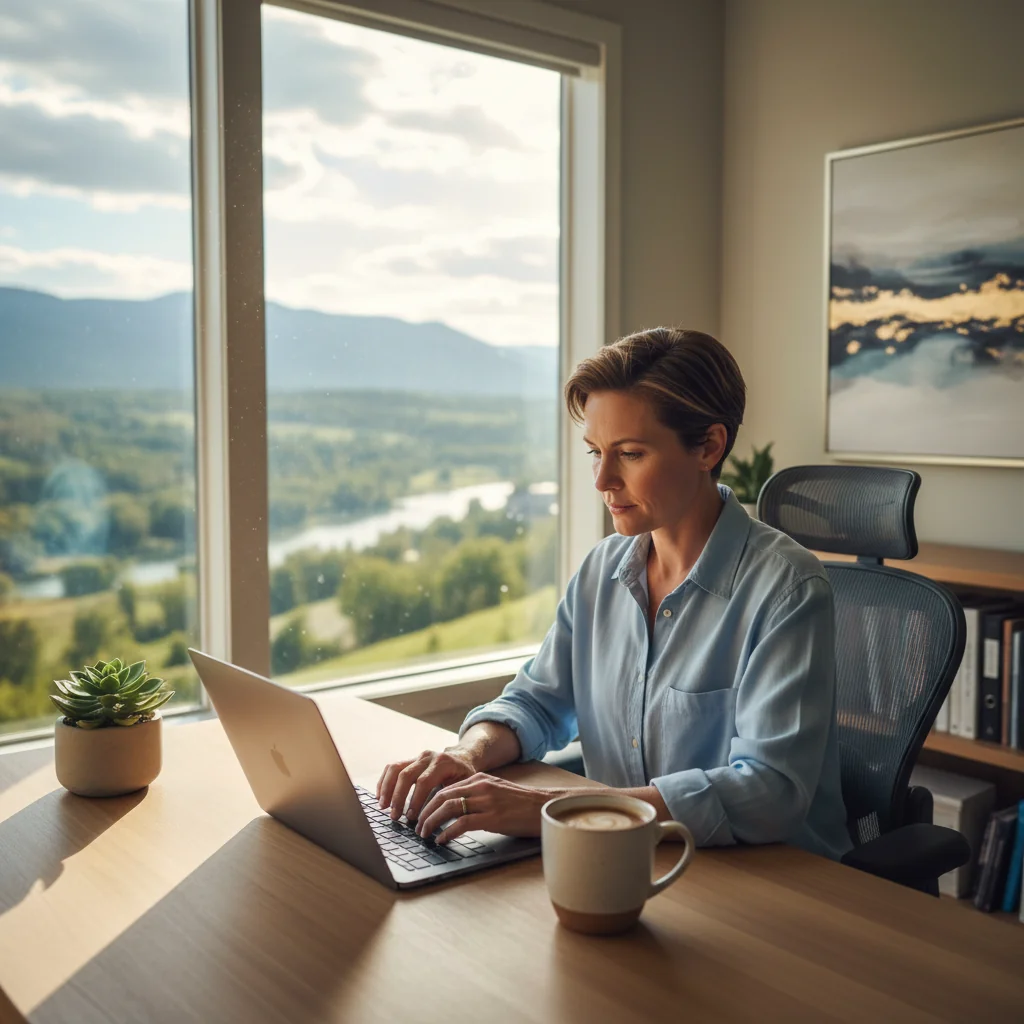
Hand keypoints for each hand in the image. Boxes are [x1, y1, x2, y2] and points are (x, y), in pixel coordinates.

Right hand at [376, 747, 478, 821]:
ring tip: (383, 806)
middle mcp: (428, 757)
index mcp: (443, 763)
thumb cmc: (464, 777)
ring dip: (387, 788)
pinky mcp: (409, 759)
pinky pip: (391, 767)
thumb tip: (440, 821)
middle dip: (398, 797)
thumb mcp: (464, 786)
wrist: (463, 758)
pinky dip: (384, 781)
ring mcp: (417, 756)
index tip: (410, 817)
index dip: (415, 800)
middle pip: (406, 774)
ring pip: (395, 768)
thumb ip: (452, 800)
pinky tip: (380, 796)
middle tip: (394, 816)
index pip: (424, 781)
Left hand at [414, 774, 563, 843]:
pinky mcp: (493, 817)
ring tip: (425, 834)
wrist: (544, 808)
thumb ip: (477, 795)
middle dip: (425, 812)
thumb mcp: (496, 792)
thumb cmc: (521, 804)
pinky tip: (442, 840)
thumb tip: (454, 808)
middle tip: (417, 827)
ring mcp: (486, 801)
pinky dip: (448, 832)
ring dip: (432, 822)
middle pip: (442, 796)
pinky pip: (462, 823)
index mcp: (479, 779)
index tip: (420, 815)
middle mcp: (480, 787)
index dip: (428, 802)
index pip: (445, 788)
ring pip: (448, 808)